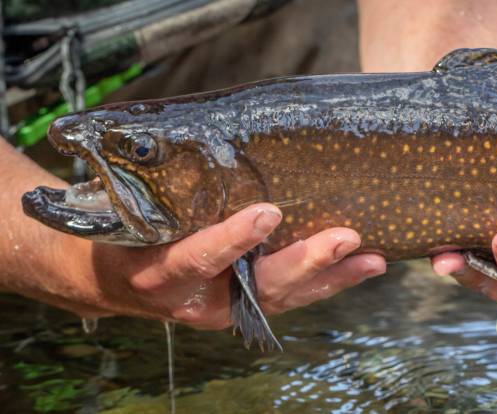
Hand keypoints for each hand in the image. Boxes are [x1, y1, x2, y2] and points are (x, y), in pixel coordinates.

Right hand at [80, 204, 385, 328]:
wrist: (114, 281)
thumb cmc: (127, 233)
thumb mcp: (134, 214)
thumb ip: (170, 191)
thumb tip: (208, 134)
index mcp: (162, 273)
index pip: (198, 257)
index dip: (232, 240)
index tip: (267, 213)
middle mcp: (198, 301)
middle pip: (258, 287)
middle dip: (305, 263)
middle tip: (346, 238)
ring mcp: (227, 310)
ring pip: (286, 297)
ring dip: (332, 277)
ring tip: (374, 258)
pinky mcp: (248, 309)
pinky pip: (293, 298)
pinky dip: (329, 283)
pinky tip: (364, 265)